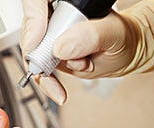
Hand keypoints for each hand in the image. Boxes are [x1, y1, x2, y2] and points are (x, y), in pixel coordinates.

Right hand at [21, 0, 153, 103]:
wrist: (123, 53)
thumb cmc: (122, 38)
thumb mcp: (113, 34)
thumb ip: (91, 36)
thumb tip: (62, 47)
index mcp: (68, 0)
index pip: (36, 3)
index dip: (32, 21)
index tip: (36, 42)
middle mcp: (54, 14)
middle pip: (30, 30)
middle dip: (42, 54)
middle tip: (56, 69)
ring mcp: (50, 35)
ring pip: (32, 52)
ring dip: (49, 72)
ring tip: (73, 75)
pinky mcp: (49, 53)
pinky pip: (38, 69)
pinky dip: (48, 84)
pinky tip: (59, 92)